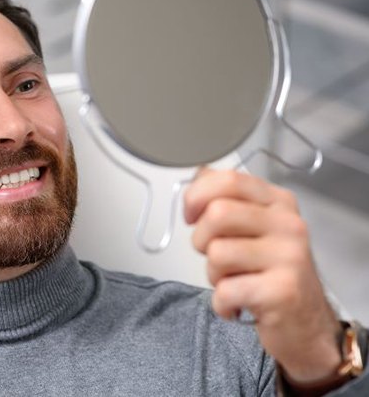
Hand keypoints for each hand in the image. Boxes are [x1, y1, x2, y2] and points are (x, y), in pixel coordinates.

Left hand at [184, 168, 341, 382]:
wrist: (305, 323)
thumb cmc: (271, 272)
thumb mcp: (254, 226)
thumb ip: (226, 198)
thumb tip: (198, 173)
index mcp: (277, 202)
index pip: (228, 180)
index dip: (196, 196)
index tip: (191, 216)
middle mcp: (288, 224)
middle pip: (218, 213)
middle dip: (201, 240)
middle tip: (217, 257)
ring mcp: (289, 257)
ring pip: (217, 253)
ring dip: (213, 275)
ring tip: (233, 281)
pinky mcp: (283, 291)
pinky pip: (225, 290)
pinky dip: (221, 303)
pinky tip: (238, 304)